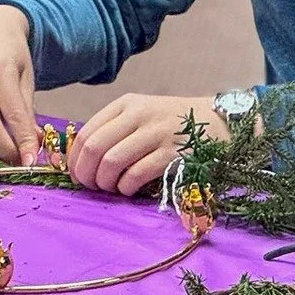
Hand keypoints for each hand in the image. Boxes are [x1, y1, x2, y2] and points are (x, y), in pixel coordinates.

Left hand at [67, 93, 225, 195]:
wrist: (220, 122)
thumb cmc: (173, 123)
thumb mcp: (142, 114)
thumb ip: (114, 129)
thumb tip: (82, 160)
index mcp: (126, 104)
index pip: (86, 132)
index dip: (74, 159)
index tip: (76, 174)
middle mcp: (139, 115)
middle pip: (95, 148)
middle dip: (86, 173)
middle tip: (90, 186)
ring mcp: (157, 134)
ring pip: (112, 162)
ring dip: (105, 182)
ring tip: (110, 188)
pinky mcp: (173, 154)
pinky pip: (136, 175)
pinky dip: (126, 187)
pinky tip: (128, 189)